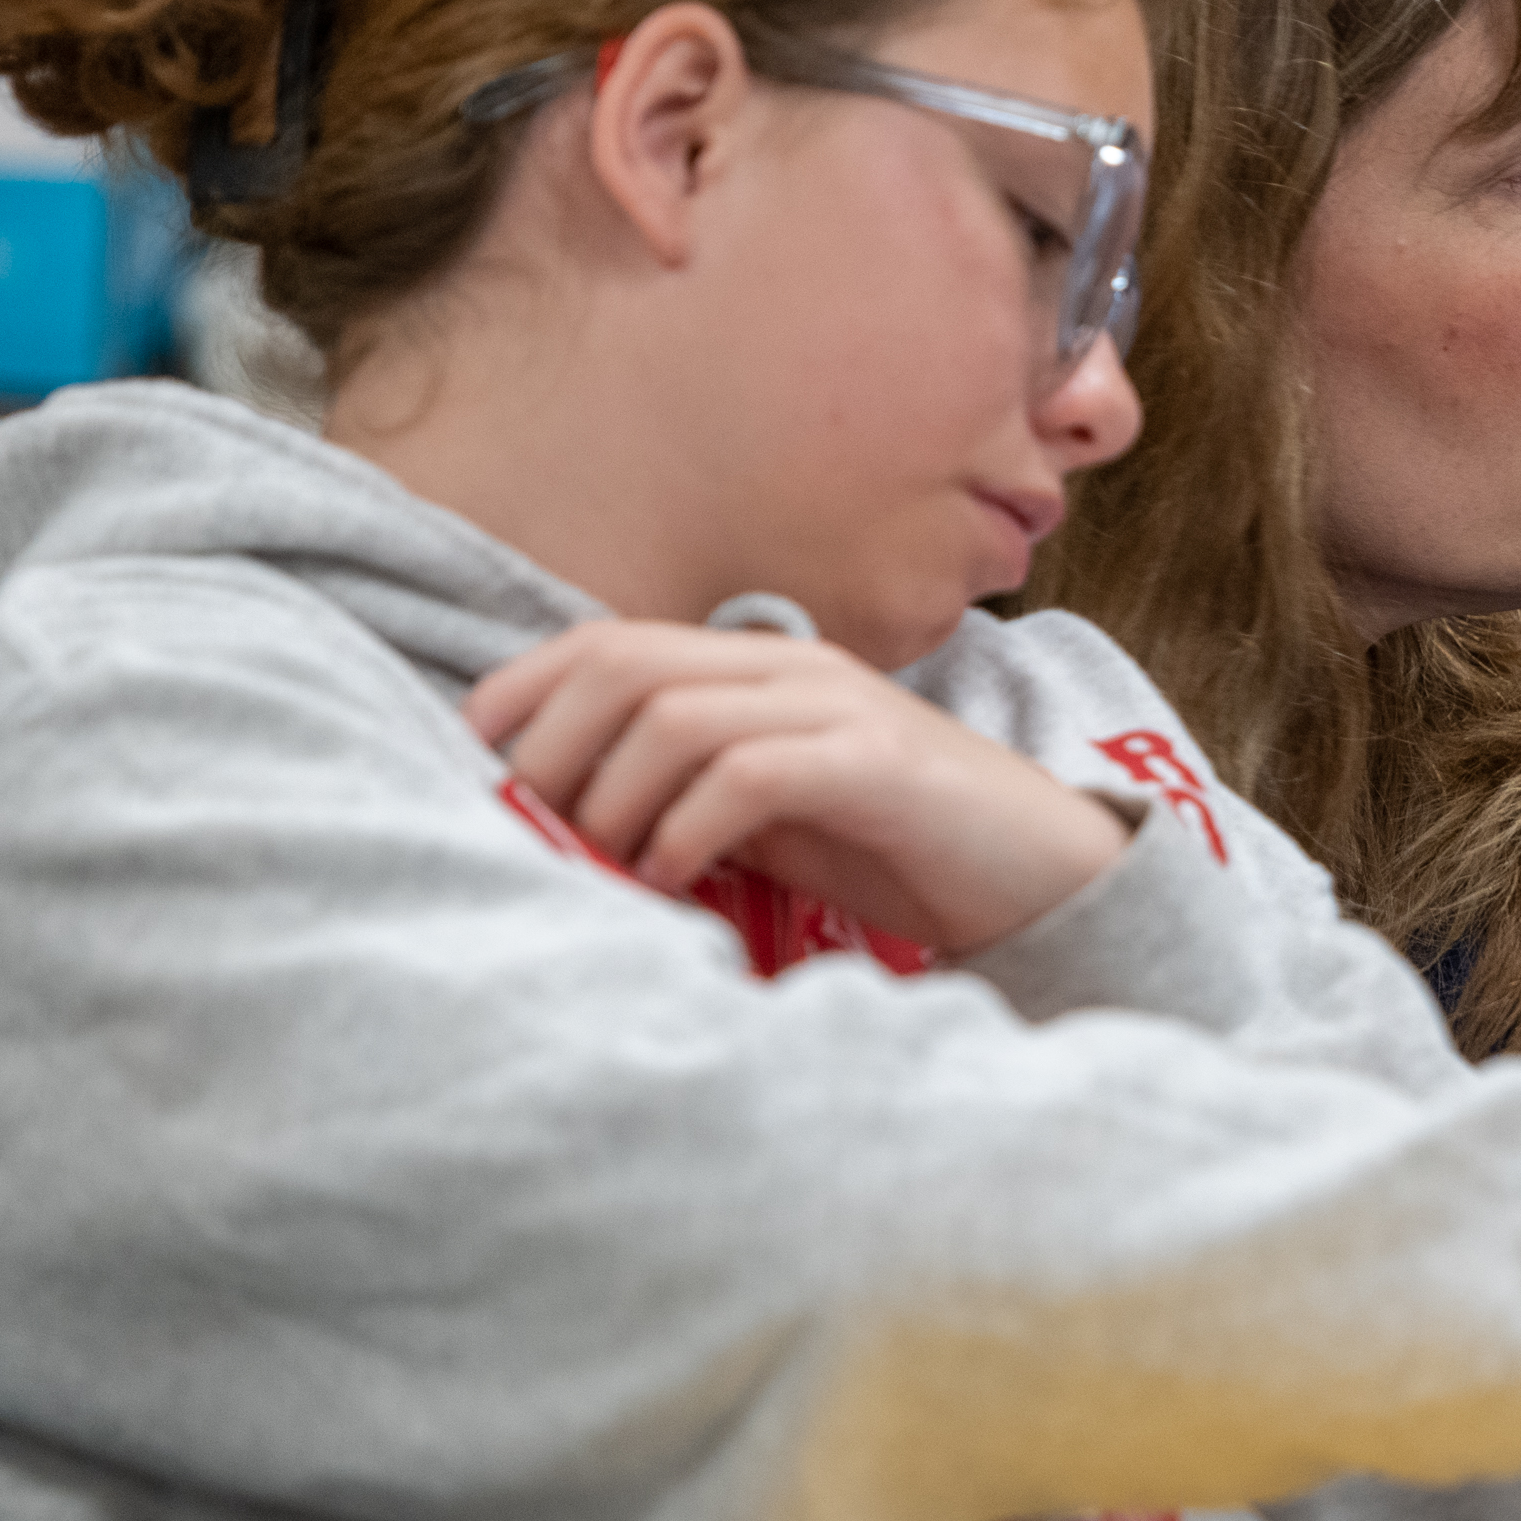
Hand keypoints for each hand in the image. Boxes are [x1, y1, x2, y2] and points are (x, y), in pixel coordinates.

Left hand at [466, 619, 1131, 957]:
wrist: (1041, 875)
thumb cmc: (895, 850)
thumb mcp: (767, 815)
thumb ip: (683, 795)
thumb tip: (564, 822)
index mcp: (755, 665)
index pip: (603, 642)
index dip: (522, 693)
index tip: (480, 767)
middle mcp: (787, 665)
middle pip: (619, 665)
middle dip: (553, 751)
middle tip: (541, 832)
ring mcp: (835, 705)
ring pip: (671, 715)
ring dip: (613, 800)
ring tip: (607, 864)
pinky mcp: (874, 760)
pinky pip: (745, 772)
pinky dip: (686, 830)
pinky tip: (676, 878)